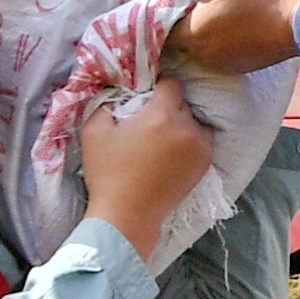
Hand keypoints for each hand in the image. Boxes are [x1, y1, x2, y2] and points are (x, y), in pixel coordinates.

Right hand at [77, 85, 216, 259]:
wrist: (127, 214)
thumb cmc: (107, 172)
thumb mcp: (94, 130)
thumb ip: (107, 103)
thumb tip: (121, 93)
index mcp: (162, 115)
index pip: (171, 84)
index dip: (157, 87)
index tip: (145, 98)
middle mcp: (187, 127)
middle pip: (182, 104)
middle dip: (167, 108)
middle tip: (148, 122)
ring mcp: (201, 147)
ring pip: (194, 122)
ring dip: (181, 125)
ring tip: (161, 139)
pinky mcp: (205, 164)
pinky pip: (201, 140)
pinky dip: (190, 141)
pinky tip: (172, 152)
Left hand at [151, 0, 299, 76]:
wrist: (296, 26)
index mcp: (192, 33)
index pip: (159, 32)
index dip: (158, 18)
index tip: (161, 5)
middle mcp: (201, 54)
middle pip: (177, 42)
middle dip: (177, 27)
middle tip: (185, 7)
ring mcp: (219, 64)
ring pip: (196, 50)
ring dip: (197, 36)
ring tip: (207, 17)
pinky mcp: (236, 68)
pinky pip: (214, 57)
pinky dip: (214, 45)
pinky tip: (226, 30)